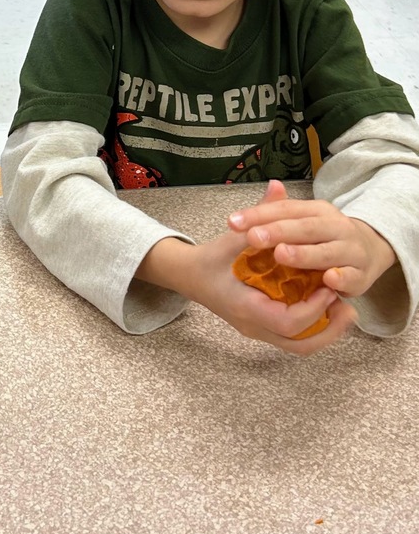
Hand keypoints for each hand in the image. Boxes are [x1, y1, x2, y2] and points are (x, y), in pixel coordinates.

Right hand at [140, 180, 354, 353]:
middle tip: (347, 306)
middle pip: (300, 344)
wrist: (186, 277)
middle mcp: (252, 326)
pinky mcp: (261, 329)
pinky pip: (293, 339)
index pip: (288, 321)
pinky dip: (313, 328)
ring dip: (326, 332)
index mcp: (245, 306)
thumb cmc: (208, 258)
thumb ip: (259, 216)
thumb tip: (277, 187)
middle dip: (329, 329)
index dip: (314, 307)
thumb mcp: (232, 237)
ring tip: (343, 310)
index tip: (327, 284)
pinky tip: (324, 307)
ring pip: (300, 346)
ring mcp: (257, 331)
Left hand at [229, 179, 396, 297]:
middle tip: (252, 237)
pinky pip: (351, 277)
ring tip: (281, 255)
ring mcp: (351, 250)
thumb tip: (270, 185)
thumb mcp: (302, 220)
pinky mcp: (360, 275)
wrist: (369, 250)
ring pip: (328, 251)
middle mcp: (337, 227)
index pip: (286, 209)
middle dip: (278, 232)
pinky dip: (341, 278)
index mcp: (318, 211)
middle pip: (306, 227)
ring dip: (304, 254)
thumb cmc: (323, 236)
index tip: (232, 223)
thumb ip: (280, 211)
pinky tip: (327, 279)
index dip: (259, 215)